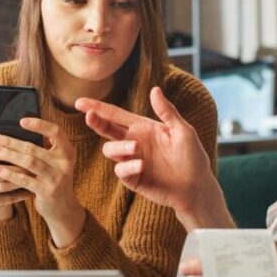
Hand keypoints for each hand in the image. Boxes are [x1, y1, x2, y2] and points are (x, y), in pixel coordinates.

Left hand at [0, 118, 86, 247]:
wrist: (63, 208)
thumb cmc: (52, 180)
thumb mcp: (54, 163)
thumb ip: (44, 149)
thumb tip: (18, 132)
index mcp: (67, 152)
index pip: (56, 132)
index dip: (39, 124)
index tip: (21, 121)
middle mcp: (65, 163)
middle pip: (34, 148)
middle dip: (11, 142)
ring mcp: (57, 178)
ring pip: (29, 162)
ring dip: (8, 155)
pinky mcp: (48, 192)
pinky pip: (26, 180)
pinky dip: (11, 174)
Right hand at [0, 143, 31, 220]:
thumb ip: (6, 146)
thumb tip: (28, 139)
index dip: (9, 151)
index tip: (28, 150)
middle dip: (18, 169)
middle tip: (35, 167)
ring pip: (1, 186)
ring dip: (20, 182)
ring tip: (34, 178)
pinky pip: (3, 199)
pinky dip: (18, 195)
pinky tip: (31, 191)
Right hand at [75, 87, 228, 228]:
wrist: (196, 187)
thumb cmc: (193, 157)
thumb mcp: (183, 131)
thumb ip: (167, 112)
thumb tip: (154, 89)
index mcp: (143, 128)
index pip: (116, 115)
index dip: (98, 108)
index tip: (80, 102)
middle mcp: (133, 142)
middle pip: (106, 130)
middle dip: (96, 122)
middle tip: (89, 117)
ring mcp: (131, 161)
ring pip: (110, 150)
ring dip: (119, 147)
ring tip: (136, 148)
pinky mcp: (132, 179)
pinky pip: (120, 170)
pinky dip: (128, 166)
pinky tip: (141, 165)